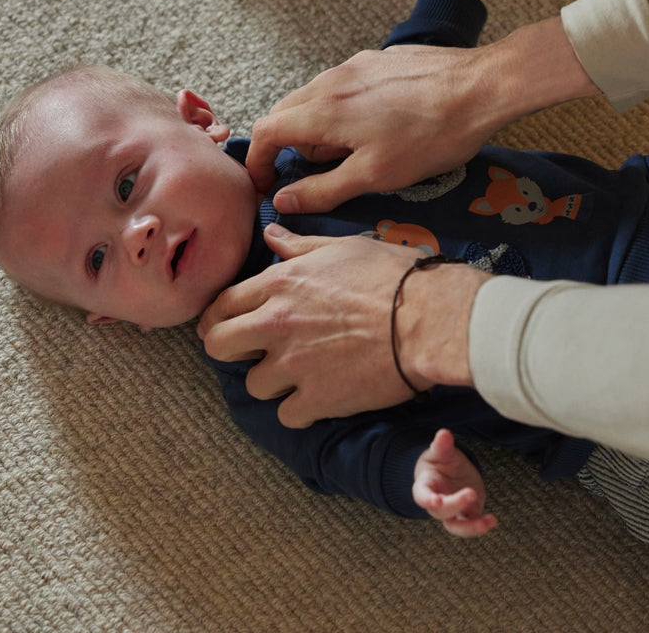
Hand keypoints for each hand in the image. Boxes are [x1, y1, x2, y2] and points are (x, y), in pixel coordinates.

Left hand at [199, 228, 419, 425]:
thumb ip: (299, 246)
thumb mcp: (342, 248)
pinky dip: (300, 409)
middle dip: (229, 349)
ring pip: (253, 385)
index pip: (223, 304)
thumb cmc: (393, 276)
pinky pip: (287, 415)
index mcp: (281, 283)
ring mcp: (294, 364)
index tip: (226, 325)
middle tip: (251, 353)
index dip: (219, 317)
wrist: (429, 319)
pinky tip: (318, 396)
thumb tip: (272, 233)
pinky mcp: (317, 399)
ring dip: (272, 382)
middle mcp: (277, 323)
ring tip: (297, 374)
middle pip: (219, 346)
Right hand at [245, 44, 495, 210]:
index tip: (267, 185)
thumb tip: (284, 201)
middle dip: (287, 146)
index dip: (258, 162)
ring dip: (317, 128)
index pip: (266, 131)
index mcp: (322, 110)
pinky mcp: (379, 60)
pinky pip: (344, 86)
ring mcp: (355, 65)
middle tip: (312, 175)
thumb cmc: (431, 136)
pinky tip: (378, 126)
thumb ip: (323, 190)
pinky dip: (342, 110)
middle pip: (286, 112)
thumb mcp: (375, 175)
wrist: (483, 87)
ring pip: (315, 97)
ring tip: (352, 153)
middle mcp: (331, 81)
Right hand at [414, 429, 497, 537]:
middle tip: (471, 493)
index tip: (436, 500)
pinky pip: (471, 524)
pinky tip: (492, 520)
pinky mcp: (466, 515)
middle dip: (456, 505)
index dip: (428, 500)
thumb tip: (444, 433)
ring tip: (486, 523)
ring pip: (456, 527)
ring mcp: (452, 512)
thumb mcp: (440, 451)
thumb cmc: (440, 460)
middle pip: (441, 511)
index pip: (422, 496)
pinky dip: (482, 525)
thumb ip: (441, 445)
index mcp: (425, 486)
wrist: (448, 471)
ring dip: (470, 527)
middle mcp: (436, 503)